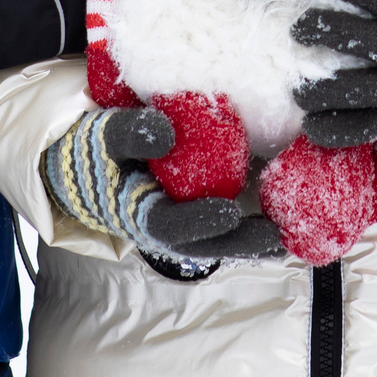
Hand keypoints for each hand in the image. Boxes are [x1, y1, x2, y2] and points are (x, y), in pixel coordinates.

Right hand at [42, 107, 285, 261]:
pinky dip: (251, 223)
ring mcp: (180, 220)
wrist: (87, 157)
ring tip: (288, 236)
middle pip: (204, 243)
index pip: (169, 225)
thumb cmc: (96, 147)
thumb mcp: (103, 134)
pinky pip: (224, 221)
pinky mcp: (194, 208)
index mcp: (137, 212)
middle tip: (276, 237)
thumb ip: (129, 133)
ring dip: (252, 239)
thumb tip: (166, 133)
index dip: (199, 222)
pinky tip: (282, 218)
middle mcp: (162, 224)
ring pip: (218, 238)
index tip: (230, 213)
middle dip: (240, 243)